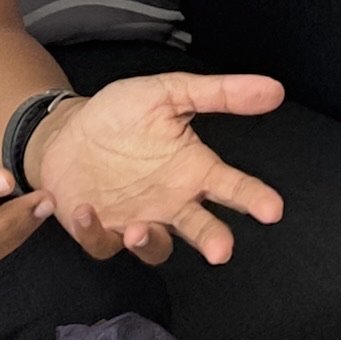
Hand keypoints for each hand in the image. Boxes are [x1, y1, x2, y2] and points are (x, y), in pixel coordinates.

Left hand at [27, 72, 285, 268]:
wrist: (67, 131)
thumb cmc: (122, 115)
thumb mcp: (168, 93)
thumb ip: (219, 93)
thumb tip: (274, 89)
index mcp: (192, 171)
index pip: (232, 187)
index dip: (252, 198)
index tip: (272, 209)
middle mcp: (171, 203)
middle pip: (201, 229)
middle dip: (213, 240)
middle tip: (221, 250)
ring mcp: (137, 221)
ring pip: (156, 248)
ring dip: (151, 243)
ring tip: (141, 228)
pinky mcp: (100, 232)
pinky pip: (102, 243)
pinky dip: (95, 232)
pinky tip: (88, 210)